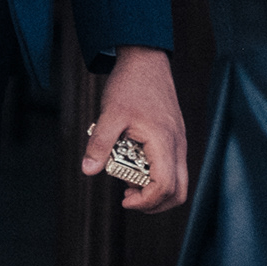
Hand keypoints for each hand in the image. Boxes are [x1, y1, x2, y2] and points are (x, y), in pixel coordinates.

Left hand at [80, 45, 188, 210]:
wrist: (145, 61)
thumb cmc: (130, 85)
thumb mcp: (109, 114)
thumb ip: (99, 143)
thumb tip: (88, 170)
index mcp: (164, 142)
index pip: (165, 186)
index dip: (146, 202)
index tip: (125, 200)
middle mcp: (177, 146)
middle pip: (179, 192)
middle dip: (154, 204)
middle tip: (129, 198)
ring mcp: (178, 142)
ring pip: (178, 181)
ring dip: (154, 190)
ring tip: (128, 183)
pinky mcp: (174, 138)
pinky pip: (172, 167)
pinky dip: (155, 175)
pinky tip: (132, 164)